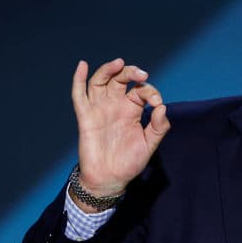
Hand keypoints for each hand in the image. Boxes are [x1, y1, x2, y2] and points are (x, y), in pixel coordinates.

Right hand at [71, 58, 170, 201]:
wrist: (110, 179)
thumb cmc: (129, 162)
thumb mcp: (150, 144)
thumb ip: (159, 126)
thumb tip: (162, 107)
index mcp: (131, 109)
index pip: (140, 90)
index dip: (150, 91)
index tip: (157, 103)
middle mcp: (115, 105)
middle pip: (119, 79)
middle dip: (130, 72)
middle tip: (141, 74)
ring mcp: (99, 109)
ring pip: (100, 81)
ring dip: (108, 69)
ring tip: (118, 63)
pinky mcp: (86, 117)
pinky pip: (79, 95)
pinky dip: (79, 79)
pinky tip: (82, 66)